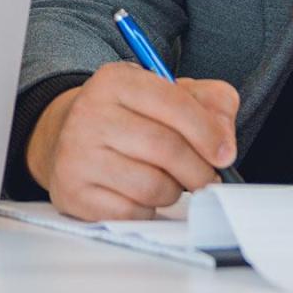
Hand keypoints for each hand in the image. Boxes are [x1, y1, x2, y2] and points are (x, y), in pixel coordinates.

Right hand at [26, 62, 239, 221]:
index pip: (173, 102)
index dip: (208, 131)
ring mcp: (77, 153)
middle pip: (165, 148)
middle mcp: (90, 112)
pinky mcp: (72, 191)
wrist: (67, 136)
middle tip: (207, 178)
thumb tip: (224, 143)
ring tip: (167, 180)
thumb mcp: (166, 93)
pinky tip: (140, 194)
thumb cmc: (129, 116)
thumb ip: (208, 103)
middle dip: (198, 170)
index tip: (225, 153)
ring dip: (173, 191)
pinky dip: (148, 209)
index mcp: (115, 80)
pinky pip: (131, 213)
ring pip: (151, 186)